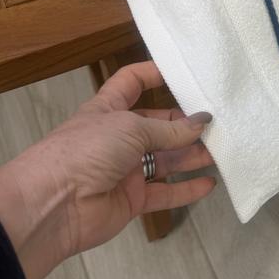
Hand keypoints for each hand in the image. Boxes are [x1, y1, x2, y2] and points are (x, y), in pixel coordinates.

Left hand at [0, 61, 215, 278]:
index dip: (154, 75)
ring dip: (193, 155)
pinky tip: (210, 184)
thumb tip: (203, 122)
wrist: (55, 205)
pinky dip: (187, 189)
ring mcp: (126, 170)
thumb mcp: (130, 128)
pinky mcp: (132, 199)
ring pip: (166, 160)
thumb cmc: (86, 151)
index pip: (131, 83)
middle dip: (186, 123)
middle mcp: (118, 137)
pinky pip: (165, 192)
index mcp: (109, 109)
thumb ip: (170, 129)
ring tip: (224, 150)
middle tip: (220, 122)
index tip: (185, 74)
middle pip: (158, 125)